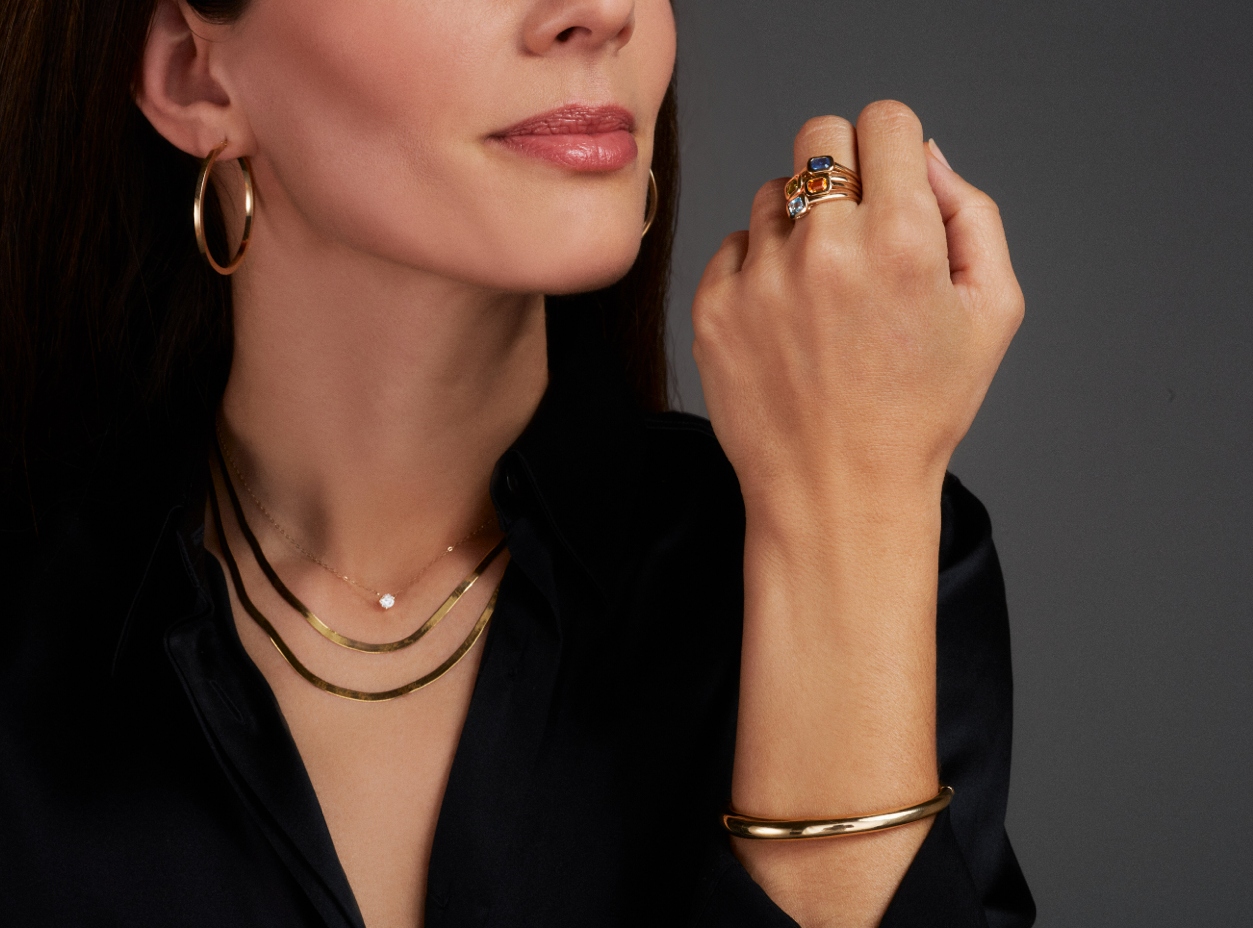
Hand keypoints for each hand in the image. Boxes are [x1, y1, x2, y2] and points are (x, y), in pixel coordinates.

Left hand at [693, 101, 1022, 527]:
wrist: (838, 492)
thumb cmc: (920, 410)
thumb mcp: (992, 312)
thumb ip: (973, 214)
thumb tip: (925, 157)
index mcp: (901, 240)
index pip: (884, 120)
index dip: (893, 146)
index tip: (891, 183)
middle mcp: (825, 247)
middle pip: (819, 135)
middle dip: (843, 167)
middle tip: (856, 228)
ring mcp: (761, 277)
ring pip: (771, 192)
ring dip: (798, 223)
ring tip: (821, 291)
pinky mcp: (714, 307)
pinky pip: (733, 247)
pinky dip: (758, 270)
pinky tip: (785, 320)